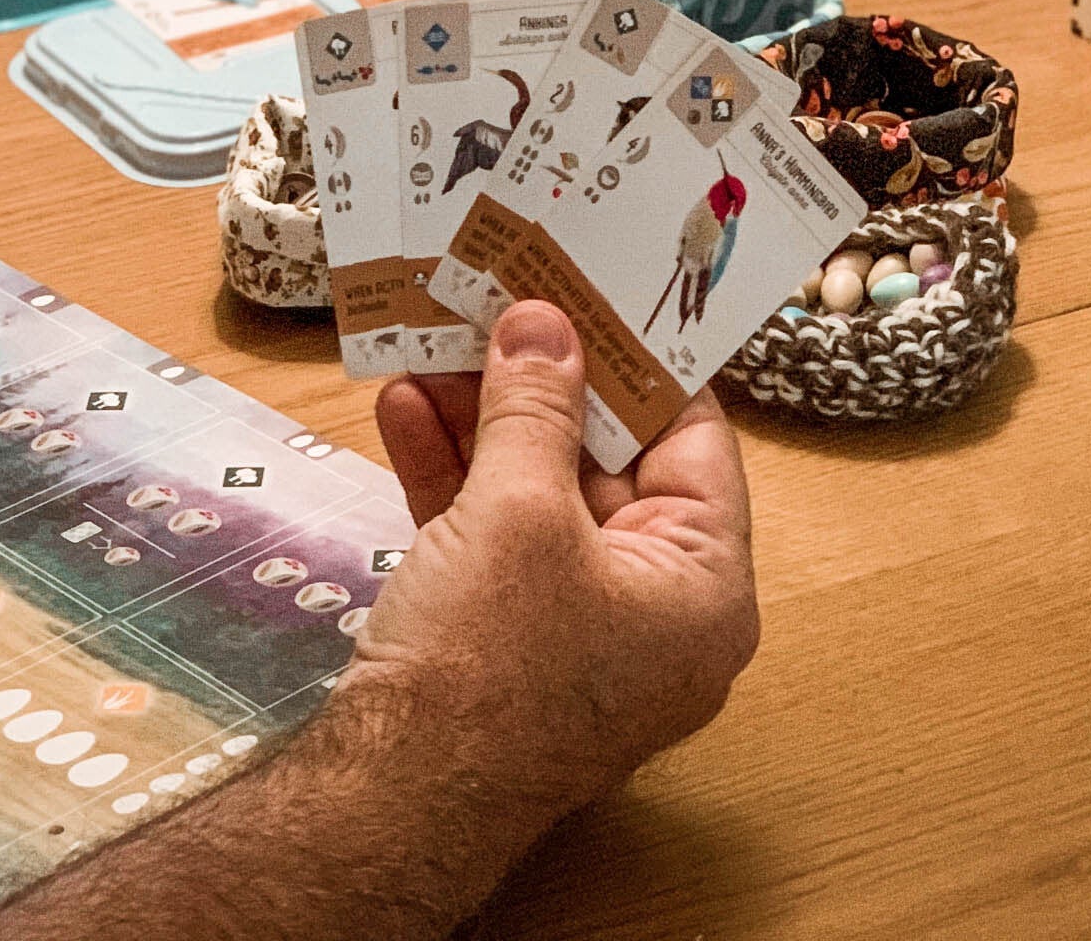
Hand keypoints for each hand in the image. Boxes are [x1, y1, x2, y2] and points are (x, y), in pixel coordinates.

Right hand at [357, 301, 758, 815]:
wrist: (387, 799)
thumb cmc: (486, 663)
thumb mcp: (517, 509)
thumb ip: (535, 403)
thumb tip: (545, 323)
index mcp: (703, 588)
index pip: (693, 440)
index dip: (639, 360)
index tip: (597, 290)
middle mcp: (654, 609)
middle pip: (607, 460)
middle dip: (541, 381)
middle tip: (503, 300)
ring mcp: (578, 627)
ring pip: (539, 493)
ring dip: (481, 418)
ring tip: (435, 339)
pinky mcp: (506, 639)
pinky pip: (493, 536)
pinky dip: (452, 475)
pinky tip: (402, 409)